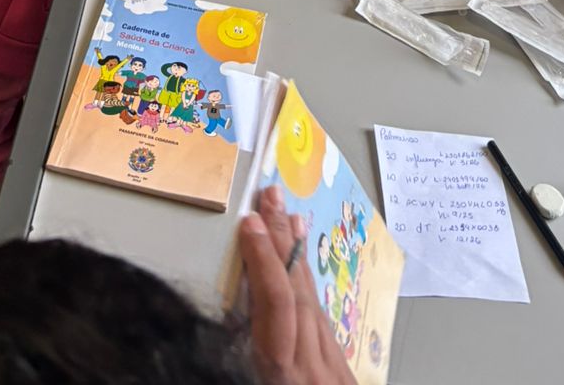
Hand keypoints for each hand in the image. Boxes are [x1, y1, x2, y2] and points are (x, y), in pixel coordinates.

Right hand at [239, 187, 353, 384]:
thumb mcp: (248, 383)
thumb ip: (237, 352)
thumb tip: (221, 309)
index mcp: (285, 376)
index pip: (277, 306)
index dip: (264, 261)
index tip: (249, 224)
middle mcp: (313, 367)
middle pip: (297, 293)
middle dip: (281, 240)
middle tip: (270, 196)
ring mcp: (333, 368)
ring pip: (313, 302)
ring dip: (296, 254)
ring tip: (287, 214)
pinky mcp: (341, 370)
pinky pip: (323, 317)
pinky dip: (309, 285)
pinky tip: (303, 264)